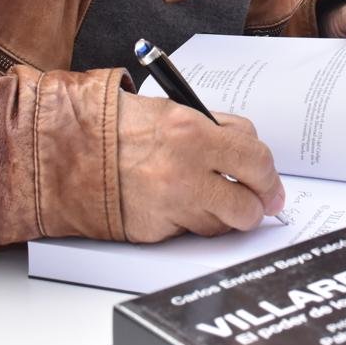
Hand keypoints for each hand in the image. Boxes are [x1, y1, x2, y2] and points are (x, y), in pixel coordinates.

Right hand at [117, 92, 285, 242]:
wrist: (73, 148)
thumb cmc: (125, 126)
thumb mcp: (177, 111)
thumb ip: (220, 131)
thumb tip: (254, 158)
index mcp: (194, 133)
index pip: (257, 162)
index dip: (270, 179)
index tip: (272, 188)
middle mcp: (183, 172)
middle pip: (246, 207)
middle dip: (255, 207)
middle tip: (255, 204)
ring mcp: (168, 205)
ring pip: (219, 226)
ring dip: (221, 216)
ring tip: (206, 198)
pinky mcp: (153, 230)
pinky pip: (188, 233)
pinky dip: (189, 222)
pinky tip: (177, 204)